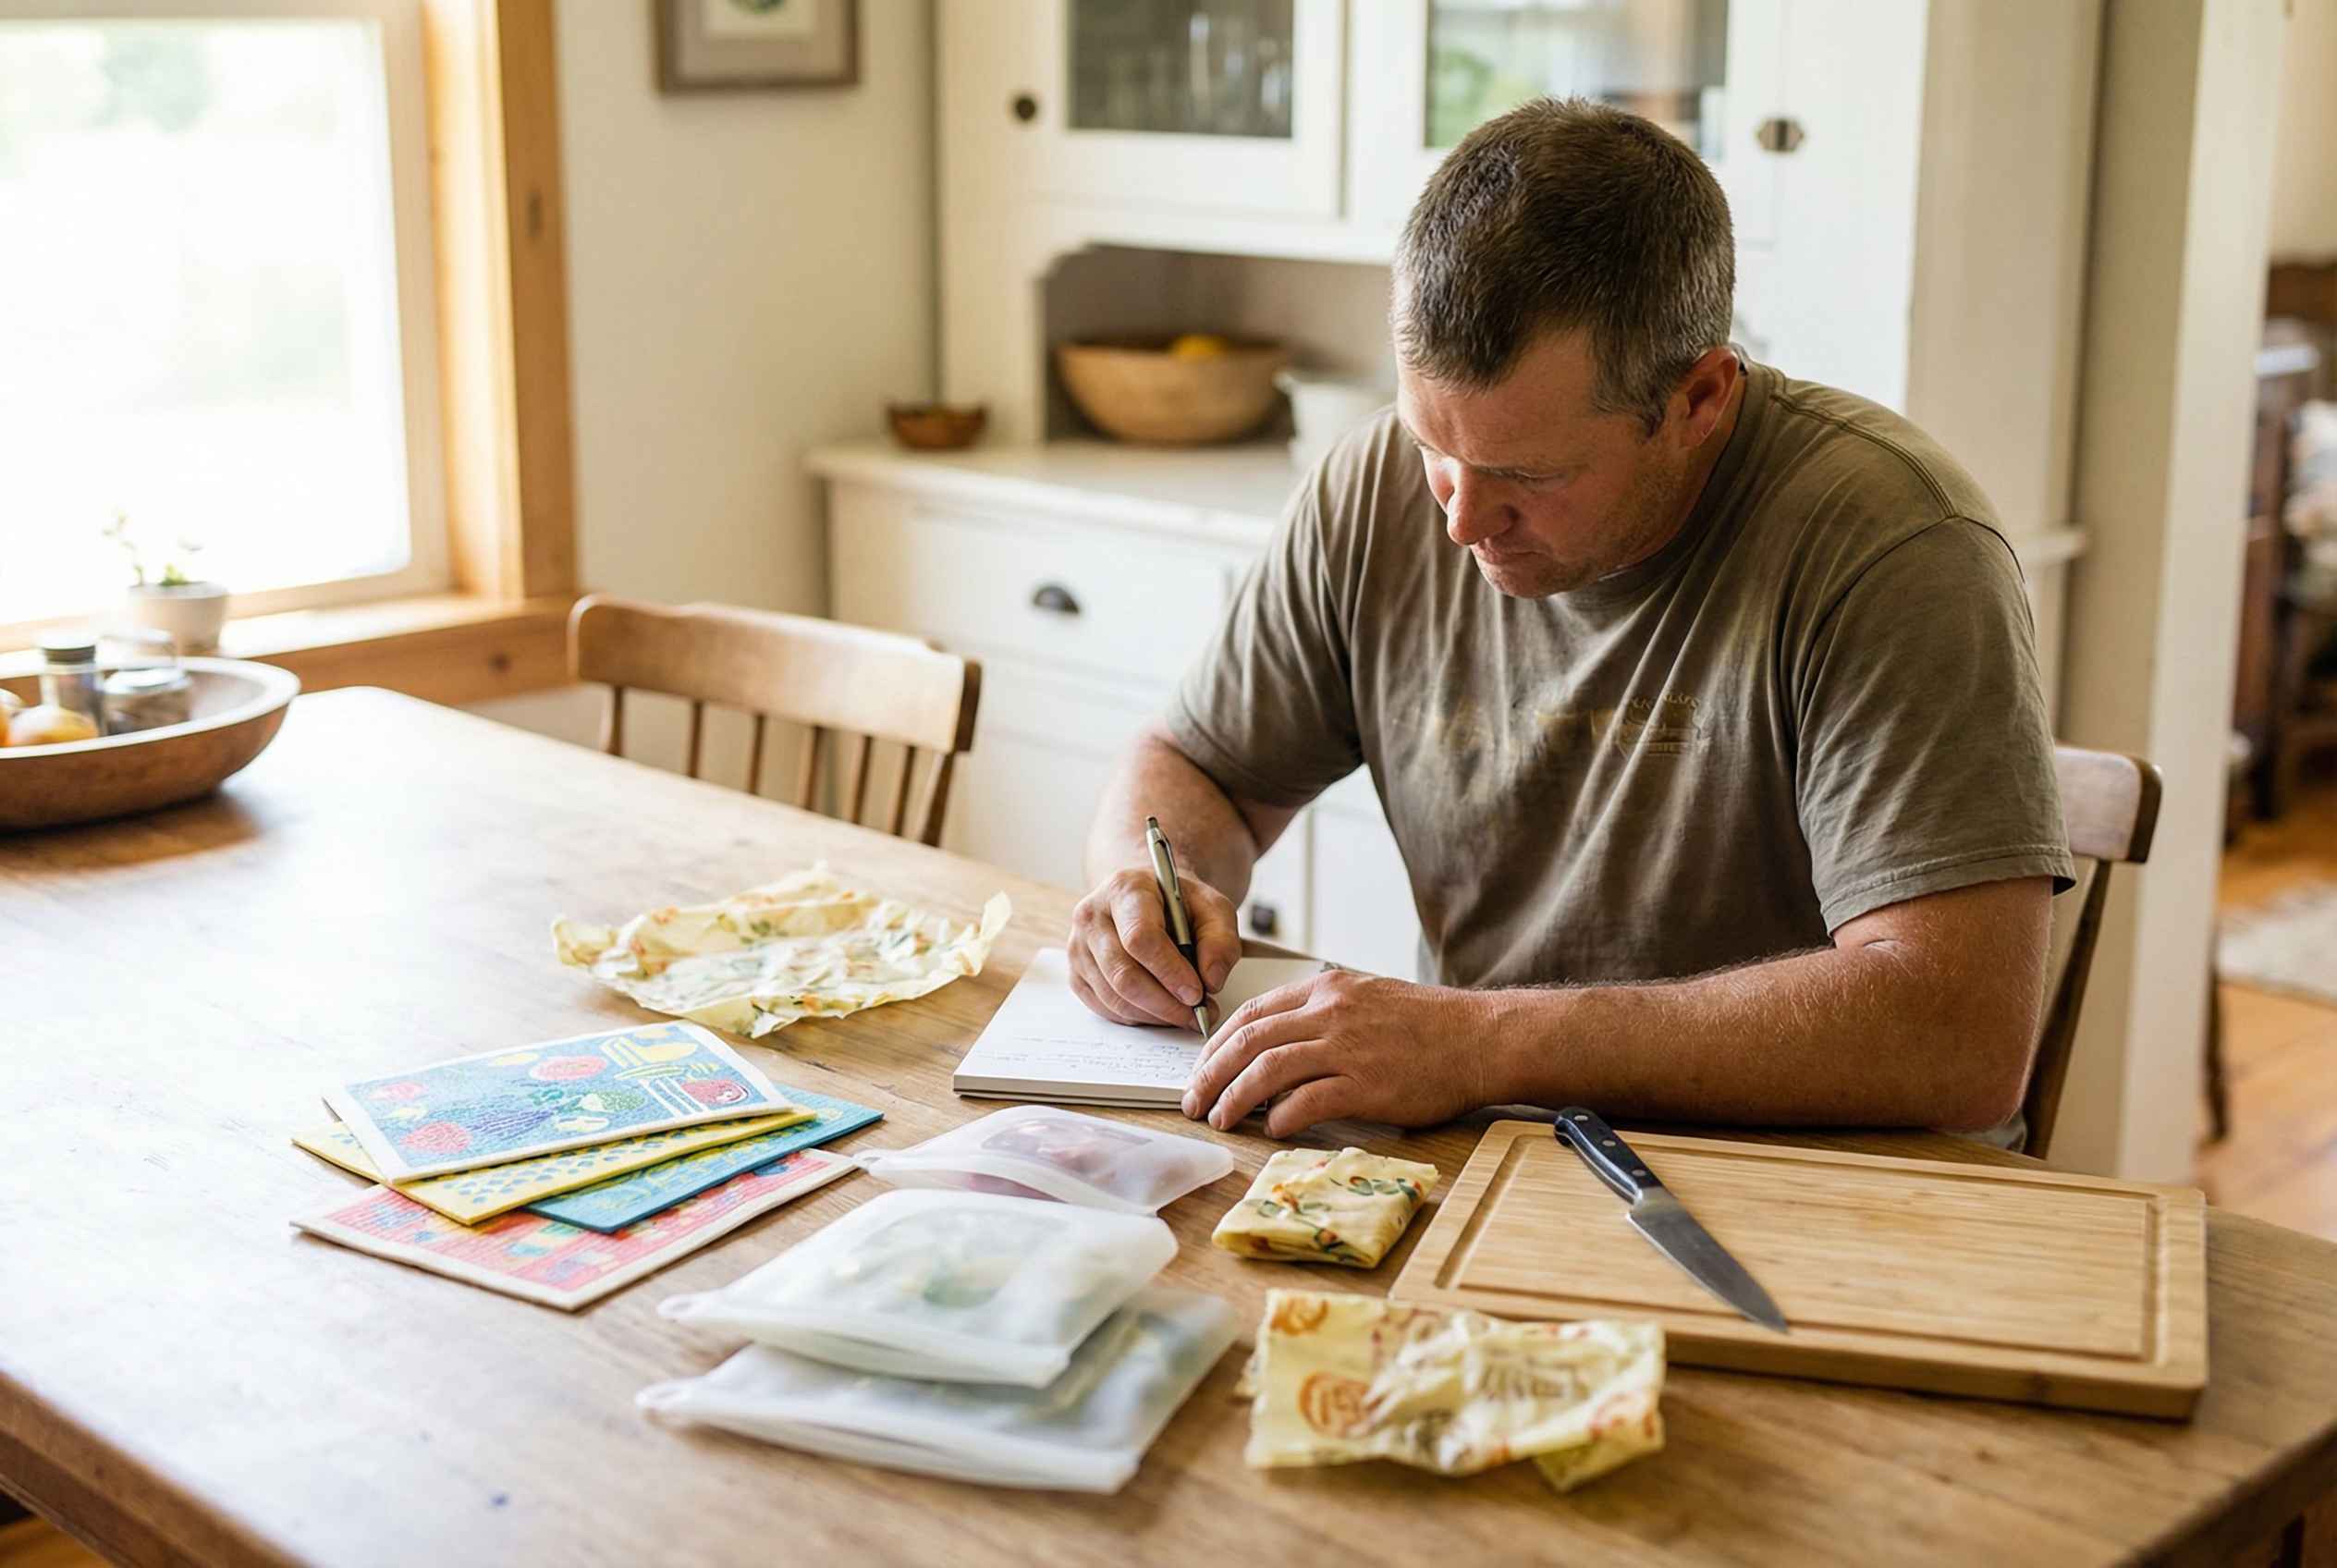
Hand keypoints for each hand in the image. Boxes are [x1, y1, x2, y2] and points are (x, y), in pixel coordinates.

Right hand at [1067, 865, 1242, 1028]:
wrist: (1150, 902)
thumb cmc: (1180, 905)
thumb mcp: (1213, 909)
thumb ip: (1221, 942)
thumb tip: (1211, 982)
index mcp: (1125, 890)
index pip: (1140, 938)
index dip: (1170, 971)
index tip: (1197, 993)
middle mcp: (1092, 917)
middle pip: (1124, 975)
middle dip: (1166, 1004)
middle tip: (1199, 1014)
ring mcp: (1079, 948)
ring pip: (1115, 999)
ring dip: (1156, 1016)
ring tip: (1186, 1013)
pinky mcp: (1077, 975)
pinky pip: (1107, 1010)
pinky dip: (1139, 1018)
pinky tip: (1162, 1010)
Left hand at [1182, 970, 1491, 1136]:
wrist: (1483, 1038)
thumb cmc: (1429, 1026)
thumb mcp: (1367, 999)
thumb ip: (1321, 1017)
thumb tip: (1275, 1051)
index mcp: (1326, 990)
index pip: (1252, 1013)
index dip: (1216, 1044)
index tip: (1202, 1069)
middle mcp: (1331, 1013)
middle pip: (1249, 1041)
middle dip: (1212, 1074)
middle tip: (1195, 1102)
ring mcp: (1348, 1047)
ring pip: (1268, 1070)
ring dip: (1235, 1098)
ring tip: (1221, 1120)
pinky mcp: (1368, 1084)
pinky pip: (1309, 1101)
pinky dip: (1281, 1117)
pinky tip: (1271, 1130)